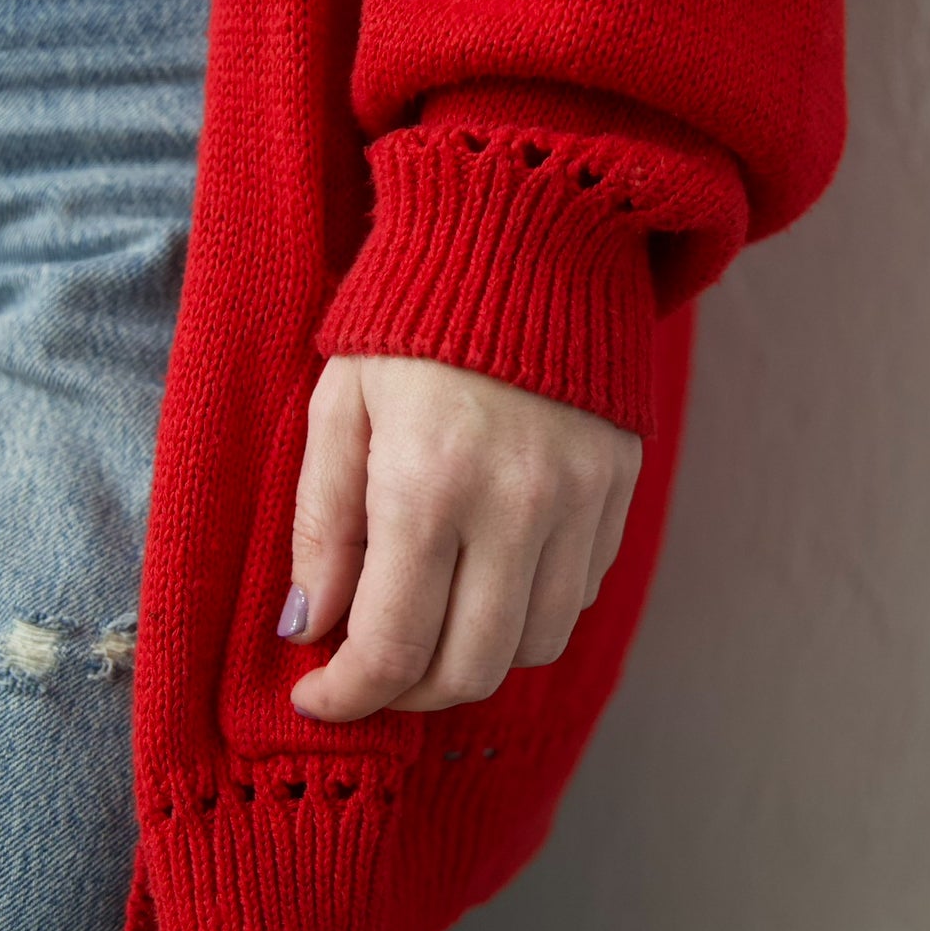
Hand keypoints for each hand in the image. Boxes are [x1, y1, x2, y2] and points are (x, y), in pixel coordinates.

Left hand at [279, 353, 642, 721]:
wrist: (527, 233)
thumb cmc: (410, 318)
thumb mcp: (338, 405)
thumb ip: (321, 525)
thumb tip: (308, 628)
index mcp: (426, 483)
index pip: (391, 646)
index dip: (346, 697)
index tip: (318, 698)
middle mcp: (515, 505)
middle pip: (470, 669)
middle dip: (407, 694)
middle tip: (371, 674)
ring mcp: (581, 501)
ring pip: (534, 647)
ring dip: (472, 660)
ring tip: (429, 628)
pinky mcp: (621, 489)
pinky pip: (577, 596)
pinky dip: (527, 612)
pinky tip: (487, 575)